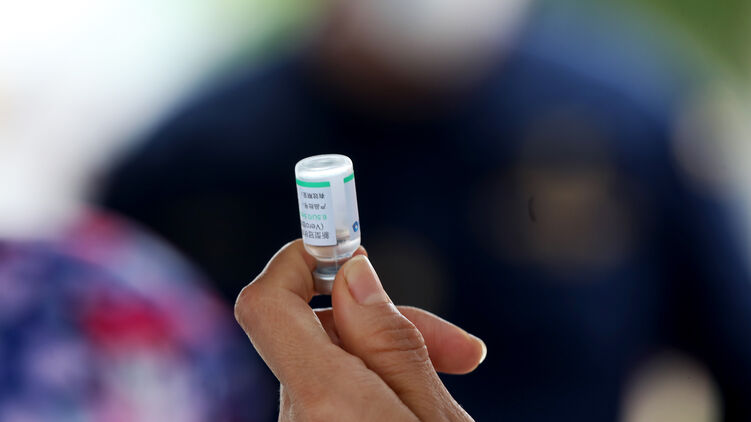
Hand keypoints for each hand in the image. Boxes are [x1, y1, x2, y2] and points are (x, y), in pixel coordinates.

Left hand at [235, 240, 485, 420]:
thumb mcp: (435, 417)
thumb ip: (391, 344)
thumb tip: (351, 273)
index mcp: (326, 402)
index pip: (266, 304)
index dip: (298, 260)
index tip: (348, 249)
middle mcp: (296, 420)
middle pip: (315, 333)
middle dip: (379, 321)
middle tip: (456, 347)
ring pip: (328, 365)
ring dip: (385, 358)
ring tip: (451, 379)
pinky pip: (329, 395)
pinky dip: (370, 387)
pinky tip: (415, 405)